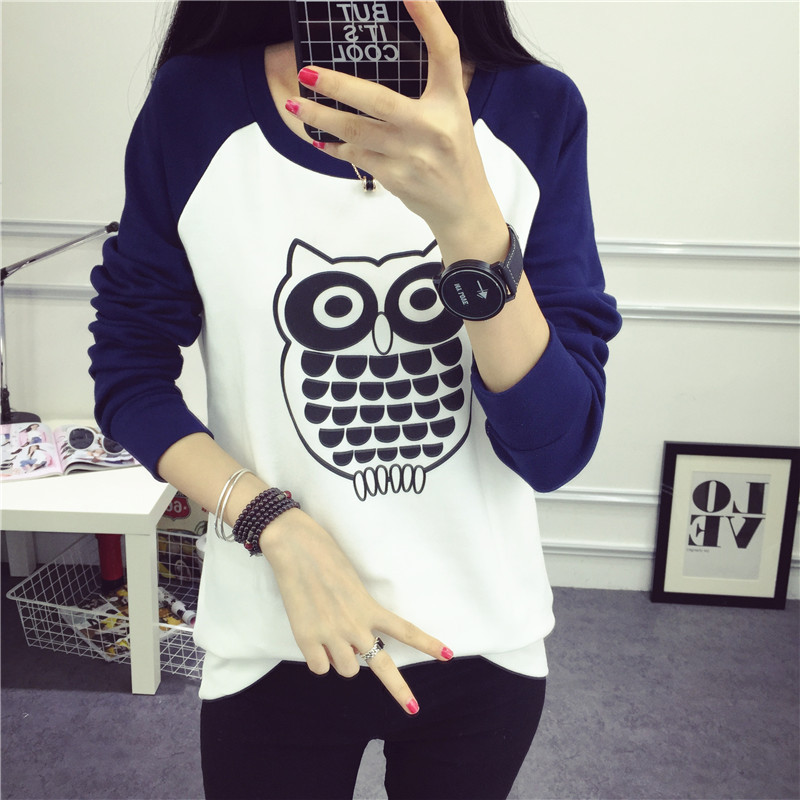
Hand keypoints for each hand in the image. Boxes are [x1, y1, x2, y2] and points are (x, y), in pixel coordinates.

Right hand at [260, 508, 452, 714]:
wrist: (295, 548)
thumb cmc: (325, 555)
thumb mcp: (352, 582)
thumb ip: (358, 612)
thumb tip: (350, 643)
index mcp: (369, 607)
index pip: (405, 630)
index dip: (428, 644)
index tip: (449, 654)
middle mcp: (354, 626)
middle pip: (381, 666)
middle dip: (399, 690)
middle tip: (412, 708)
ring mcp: (331, 634)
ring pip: (348, 670)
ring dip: (343, 660)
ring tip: (331, 637)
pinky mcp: (307, 639)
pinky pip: (320, 668)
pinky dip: (319, 660)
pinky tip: (314, 640)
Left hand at [285, 0, 507, 263]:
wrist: (463, 209)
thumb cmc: (455, 156)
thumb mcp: (455, 115)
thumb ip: (433, 89)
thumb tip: (396, 54)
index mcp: (451, 102)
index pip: (444, 51)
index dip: (429, 18)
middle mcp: (433, 127)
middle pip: (378, 100)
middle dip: (337, 85)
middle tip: (306, 71)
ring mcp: (412, 156)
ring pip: (357, 132)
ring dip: (323, 118)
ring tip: (298, 106)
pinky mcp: (396, 178)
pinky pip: (357, 156)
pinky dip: (336, 147)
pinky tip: (321, 139)